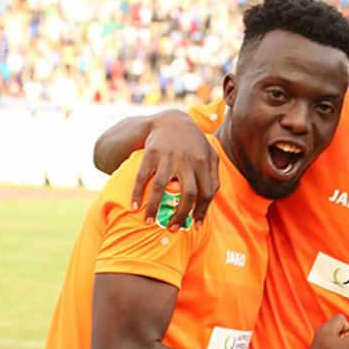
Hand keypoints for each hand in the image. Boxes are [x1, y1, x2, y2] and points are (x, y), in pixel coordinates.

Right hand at [133, 110, 218, 230]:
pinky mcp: (151, 154)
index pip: (207, 193)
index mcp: (204, 163)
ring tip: (148, 221)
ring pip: (162, 187)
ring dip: (154, 207)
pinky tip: (134, 206)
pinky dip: (138, 192)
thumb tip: (212, 197)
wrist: (172, 120)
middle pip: (188, 193)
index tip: (197, 225)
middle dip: (181, 214)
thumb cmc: (194, 142)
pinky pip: (143, 176)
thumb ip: (214, 174)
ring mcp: (168, 157)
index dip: (203, 211)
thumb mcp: (210, 154)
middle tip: (173, 228)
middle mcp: (187, 160)